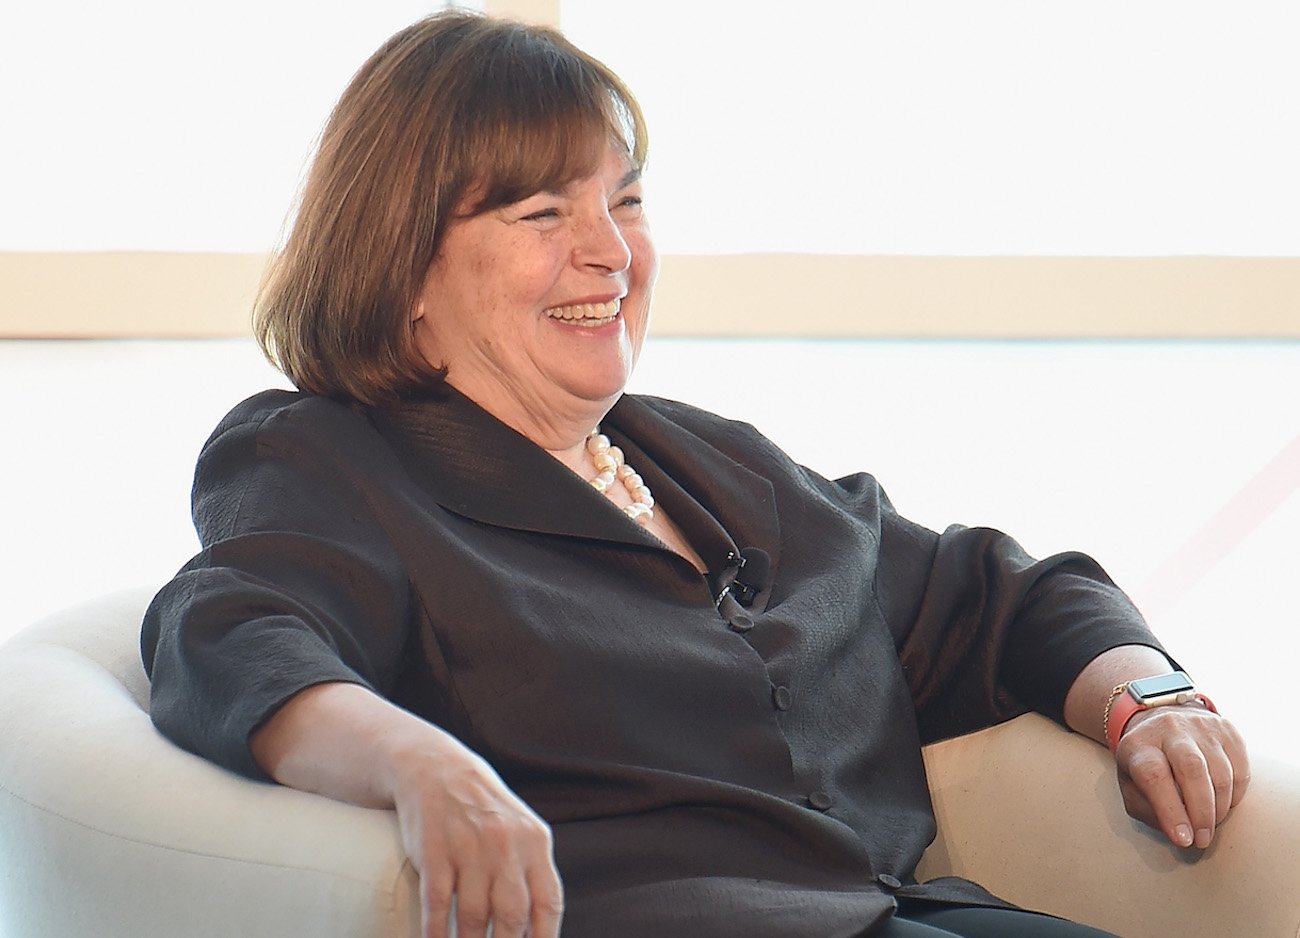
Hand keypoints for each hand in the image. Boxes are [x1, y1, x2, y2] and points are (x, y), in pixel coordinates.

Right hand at [389, 733, 563, 937]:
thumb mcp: (520, 832)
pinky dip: (437, 932)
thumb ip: (531, 874)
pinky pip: (437, 904)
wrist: (436, 769)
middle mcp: (505, 845)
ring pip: (473, 916)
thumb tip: (536, 929)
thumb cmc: (483, 809)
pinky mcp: (434, 852)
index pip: (548, 902)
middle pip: (513, 915)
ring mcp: (468, 848)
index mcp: (535, 842)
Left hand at [1114, 703, 1248, 848]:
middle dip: (1201, 813)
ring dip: (1219, 808)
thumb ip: (1149, 811)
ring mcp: (1199, 726)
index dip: (1170, 811)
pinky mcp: (1226, 730)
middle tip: (1203, 840)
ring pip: (1220, 772)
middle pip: (1191, 769)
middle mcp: (1169, 728)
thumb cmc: (1146, 765)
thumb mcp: (1132, 787)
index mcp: (1138, 744)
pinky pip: (1240, 771)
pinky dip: (1235, 796)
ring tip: (1210, 825)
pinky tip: (1222, 804)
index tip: (1183, 840)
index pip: (1153, 774)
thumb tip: (1181, 834)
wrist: (1162, 722)